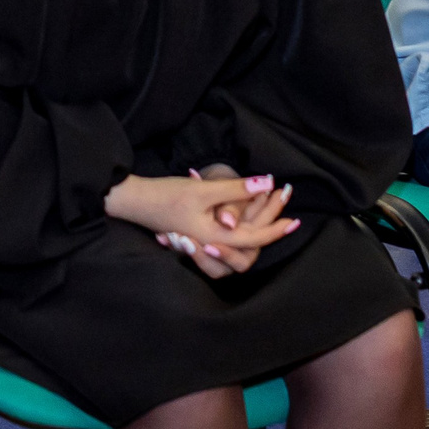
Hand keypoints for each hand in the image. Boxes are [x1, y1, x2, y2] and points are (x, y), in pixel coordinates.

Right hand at [108, 172, 298, 278]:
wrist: (133, 201)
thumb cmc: (166, 196)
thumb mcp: (204, 190)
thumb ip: (237, 189)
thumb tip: (268, 182)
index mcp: (215, 238)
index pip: (254, 238)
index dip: (276, 228)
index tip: (295, 220)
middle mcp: (211, 246)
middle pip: (249, 246)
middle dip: (268, 227)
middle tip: (283, 208)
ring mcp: (202, 244)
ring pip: (236, 246)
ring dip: (253, 228)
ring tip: (265, 209)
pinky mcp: (196, 237)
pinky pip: (224, 240)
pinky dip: (236, 228)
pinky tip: (239, 216)